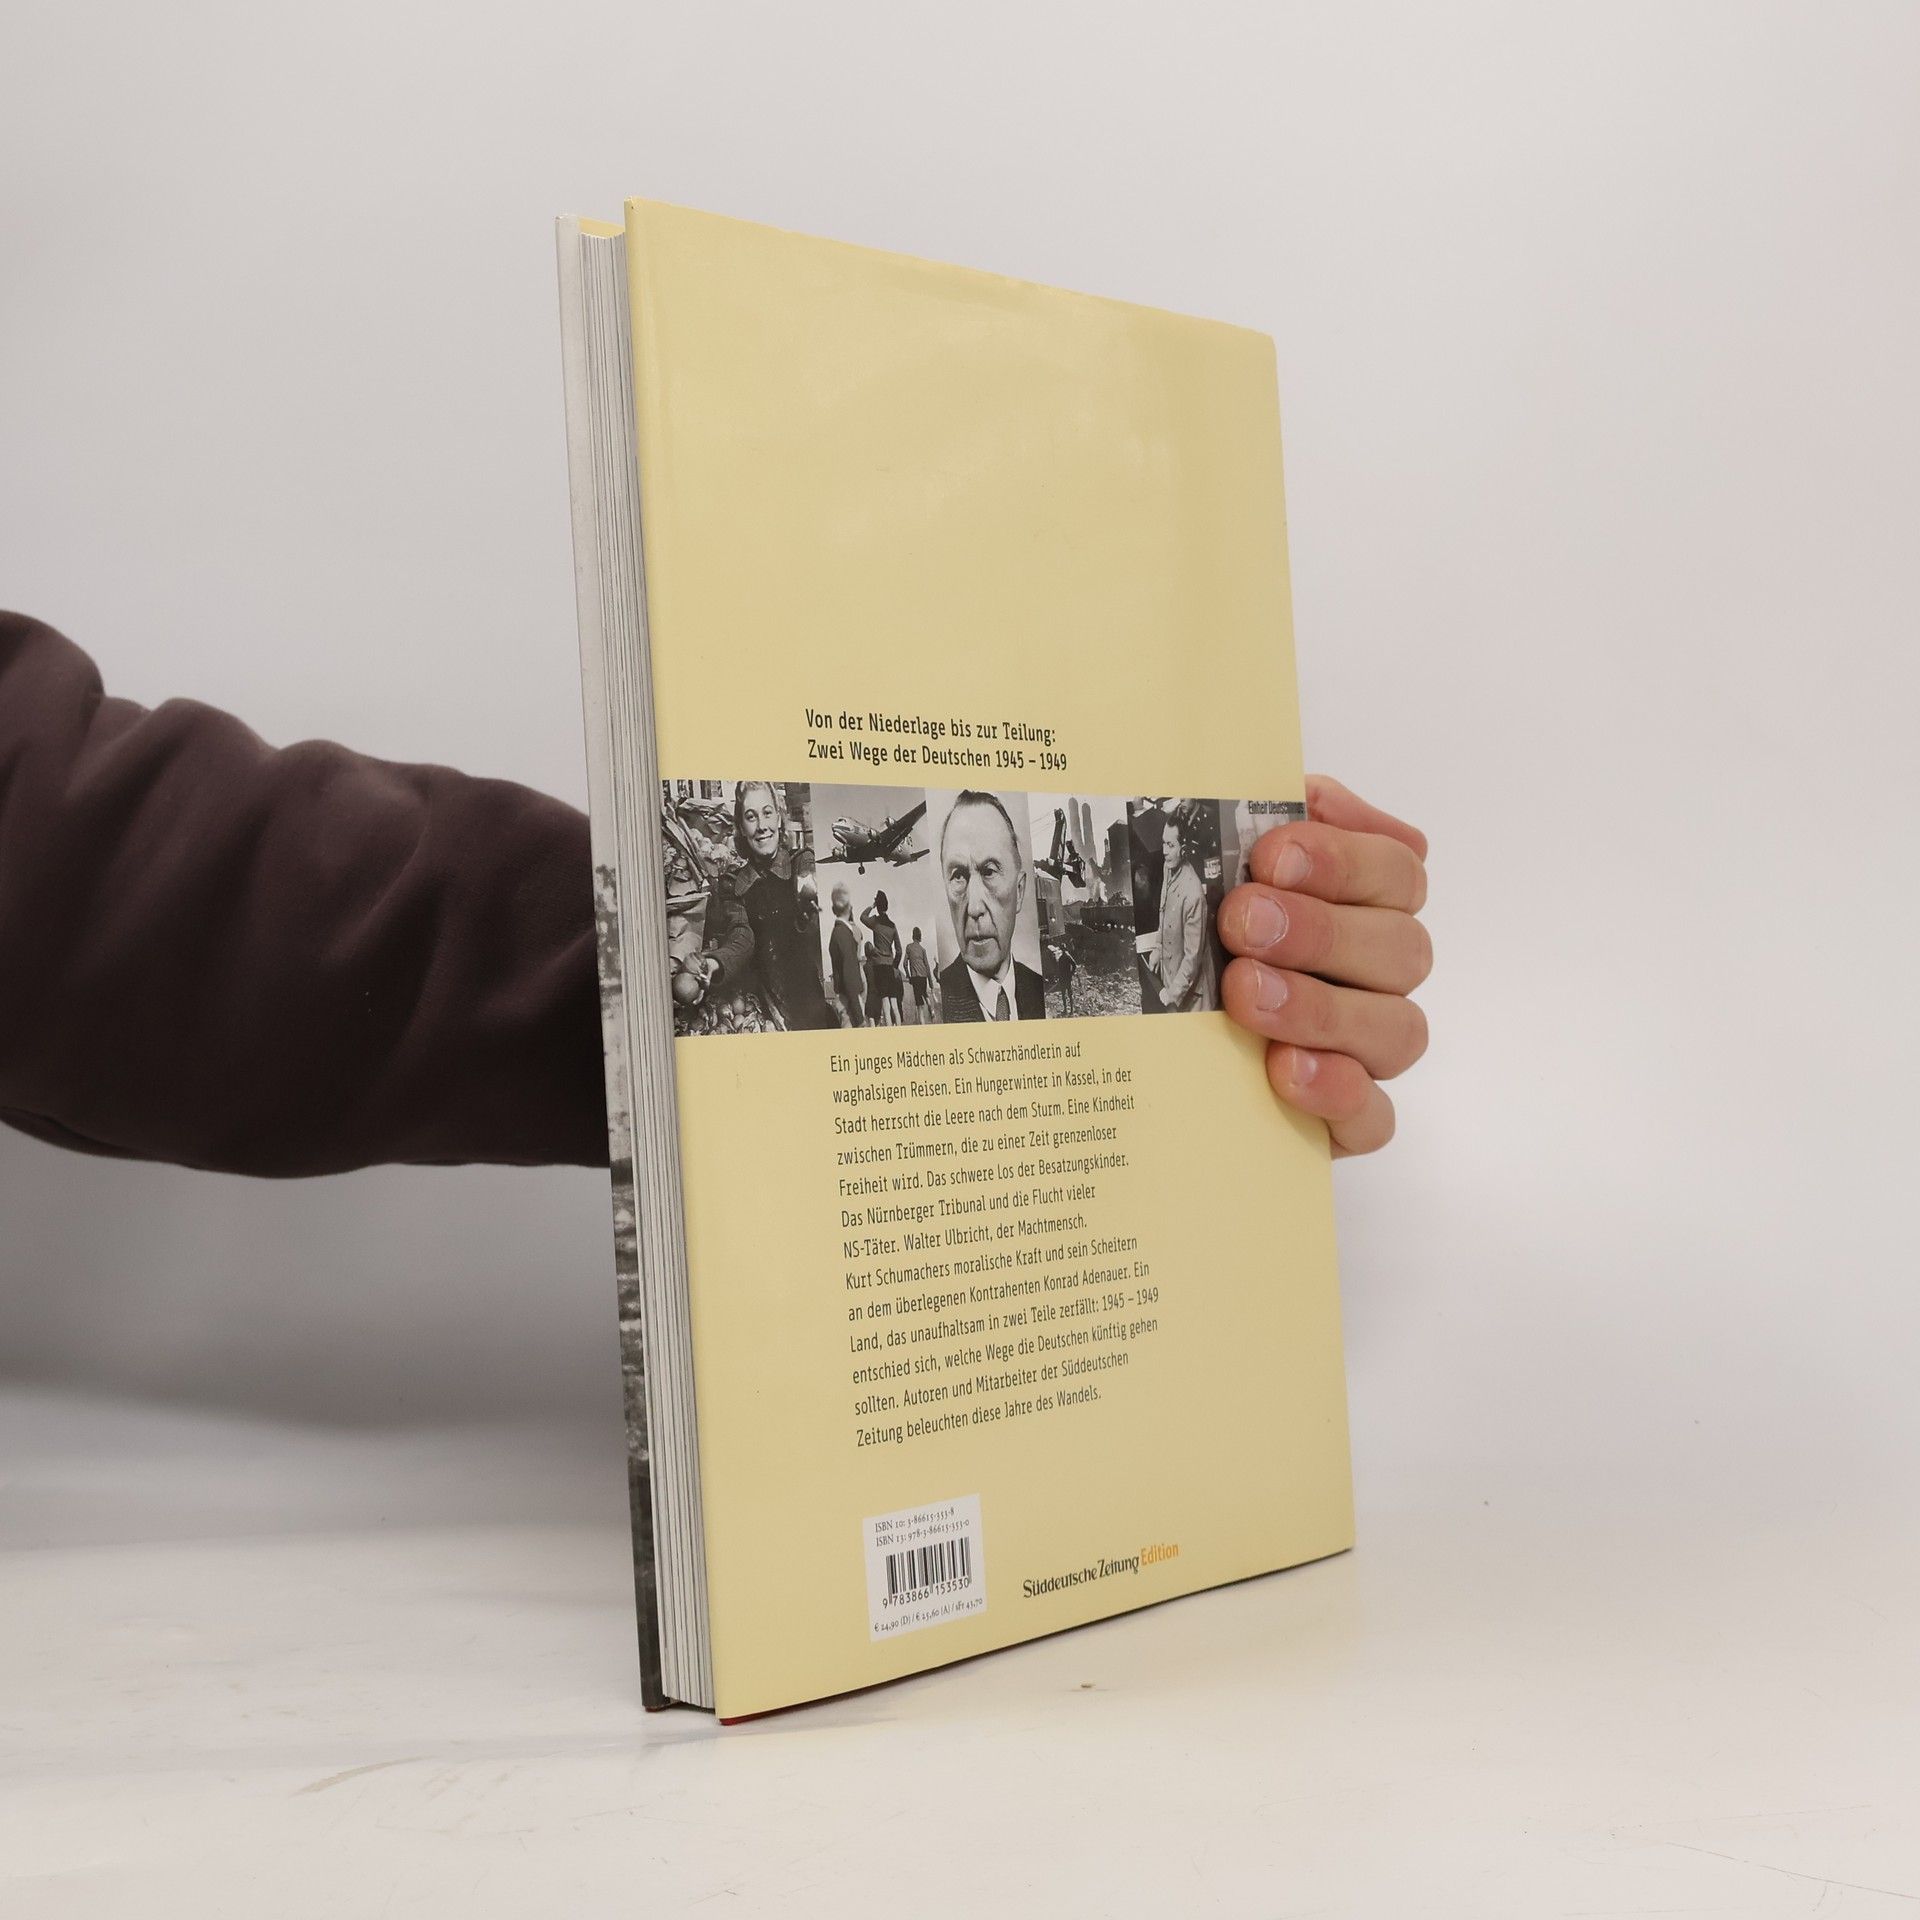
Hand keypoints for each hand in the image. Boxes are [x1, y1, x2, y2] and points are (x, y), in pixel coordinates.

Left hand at [1217, 776, 1429, 1156]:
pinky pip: (1375, 1118)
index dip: (1346, 858)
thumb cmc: (1187, 929)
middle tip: (1242, 922)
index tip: (1274, 854)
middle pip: (1403, 948)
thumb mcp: (1207, 860)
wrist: (1133, 1035)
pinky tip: (1284, 1070)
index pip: (1397, 869)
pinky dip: (1337, 1092)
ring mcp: (1367, 1051)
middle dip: (1322, 930)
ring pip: (1398, 1030)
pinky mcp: (1344, 1121)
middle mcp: (1377, 974)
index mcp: (1361, 901)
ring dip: (1322, 1008)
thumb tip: (1293, 793)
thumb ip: (1249, 812)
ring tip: (1246, 994)